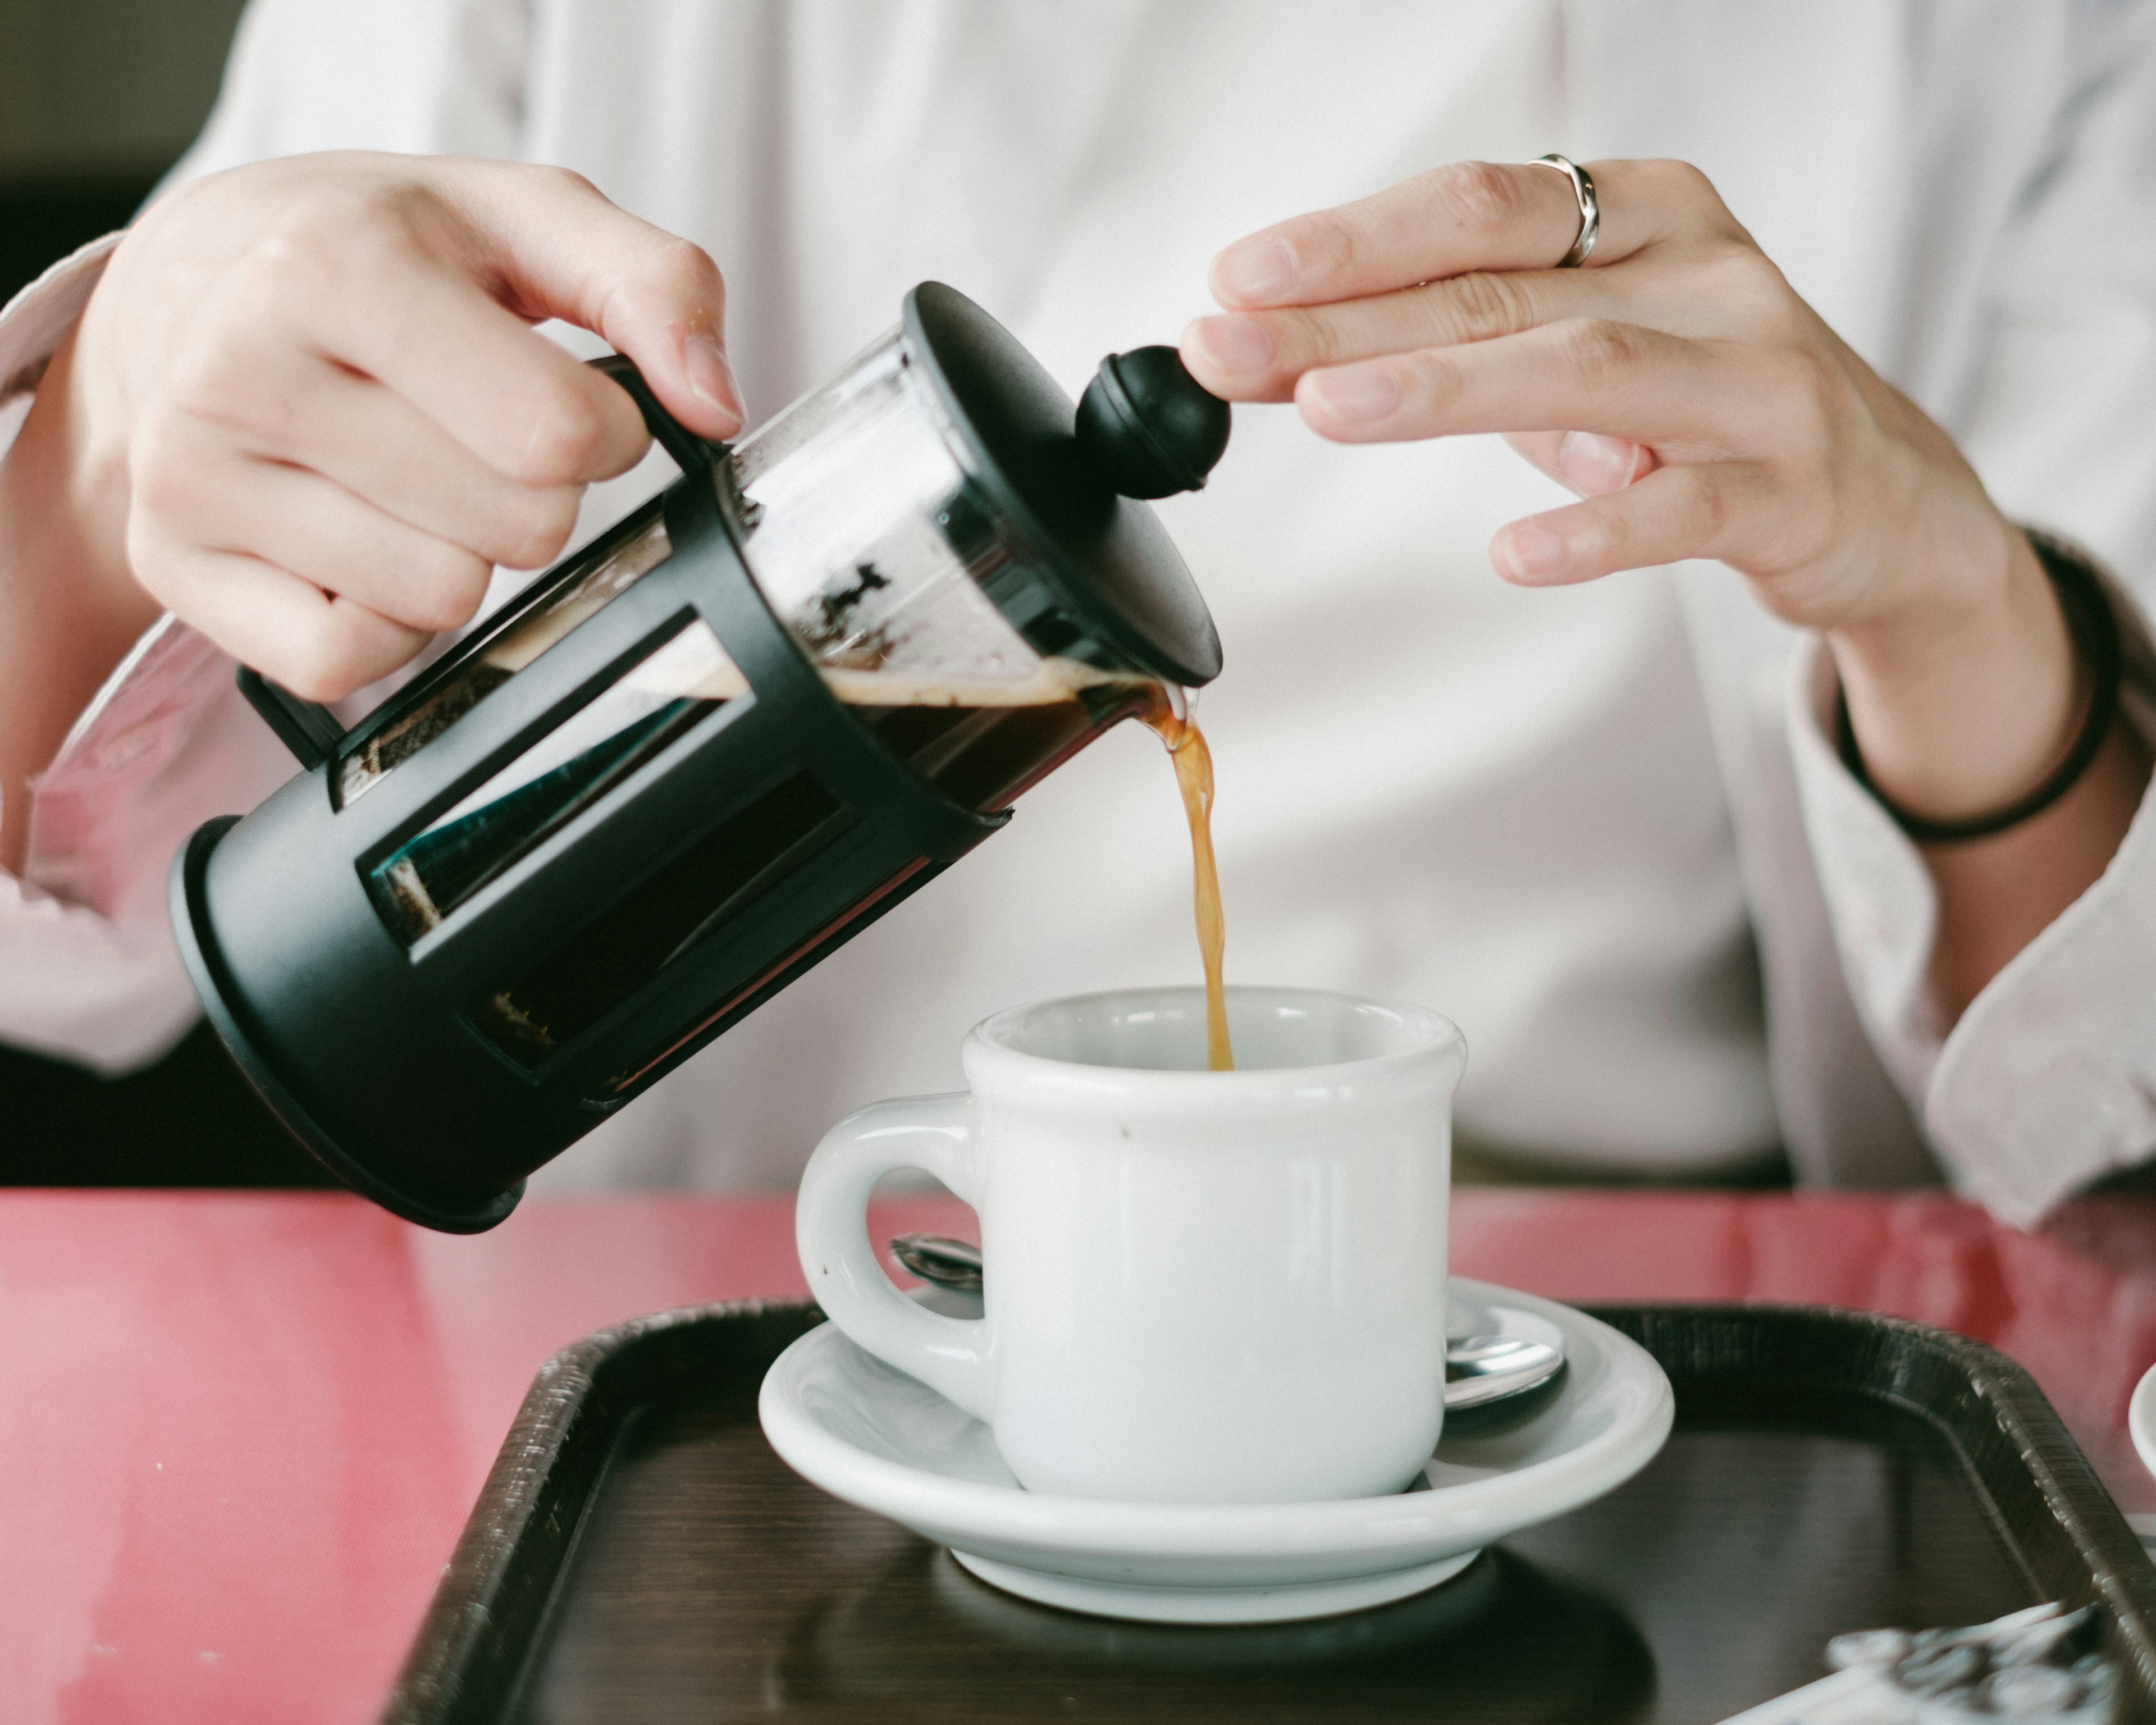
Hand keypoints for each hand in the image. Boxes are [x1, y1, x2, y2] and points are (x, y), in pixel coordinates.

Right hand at [60, 150, 743, 700]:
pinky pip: (349, 663)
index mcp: (334, 266)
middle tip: (473, 432)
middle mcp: (242, 372)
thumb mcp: (518, 216)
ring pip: (442, 601)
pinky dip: (383, 621)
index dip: (602, 431)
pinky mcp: (176, 568)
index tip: (563, 398)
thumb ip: (653, 285)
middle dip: (533, 492)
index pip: (555, 433)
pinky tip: (359, 538)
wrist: (177, 287)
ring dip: (462, 554)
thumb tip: (716, 403)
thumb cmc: (367, 250)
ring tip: (408, 474)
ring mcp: (194, 478)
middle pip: (516, 527)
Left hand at [1180, 158, 2018, 640]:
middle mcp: (1705, 273)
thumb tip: (1298, 362)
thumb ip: (1462, 351)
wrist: (1891, 504)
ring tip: (1336, 408)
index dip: (1349, 241)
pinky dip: (1593, 527)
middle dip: (1351, 319)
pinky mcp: (1792, 487)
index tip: (1236, 279)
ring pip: (1588, 370)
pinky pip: (1683, 509)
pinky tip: (1513, 551)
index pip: (1476, 210)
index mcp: (1645, 215)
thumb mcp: (1581, 357)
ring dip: (1450, 387)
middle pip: (1503, 286)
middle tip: (1232, 350)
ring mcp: (1756, 379)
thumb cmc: (1707, 411)